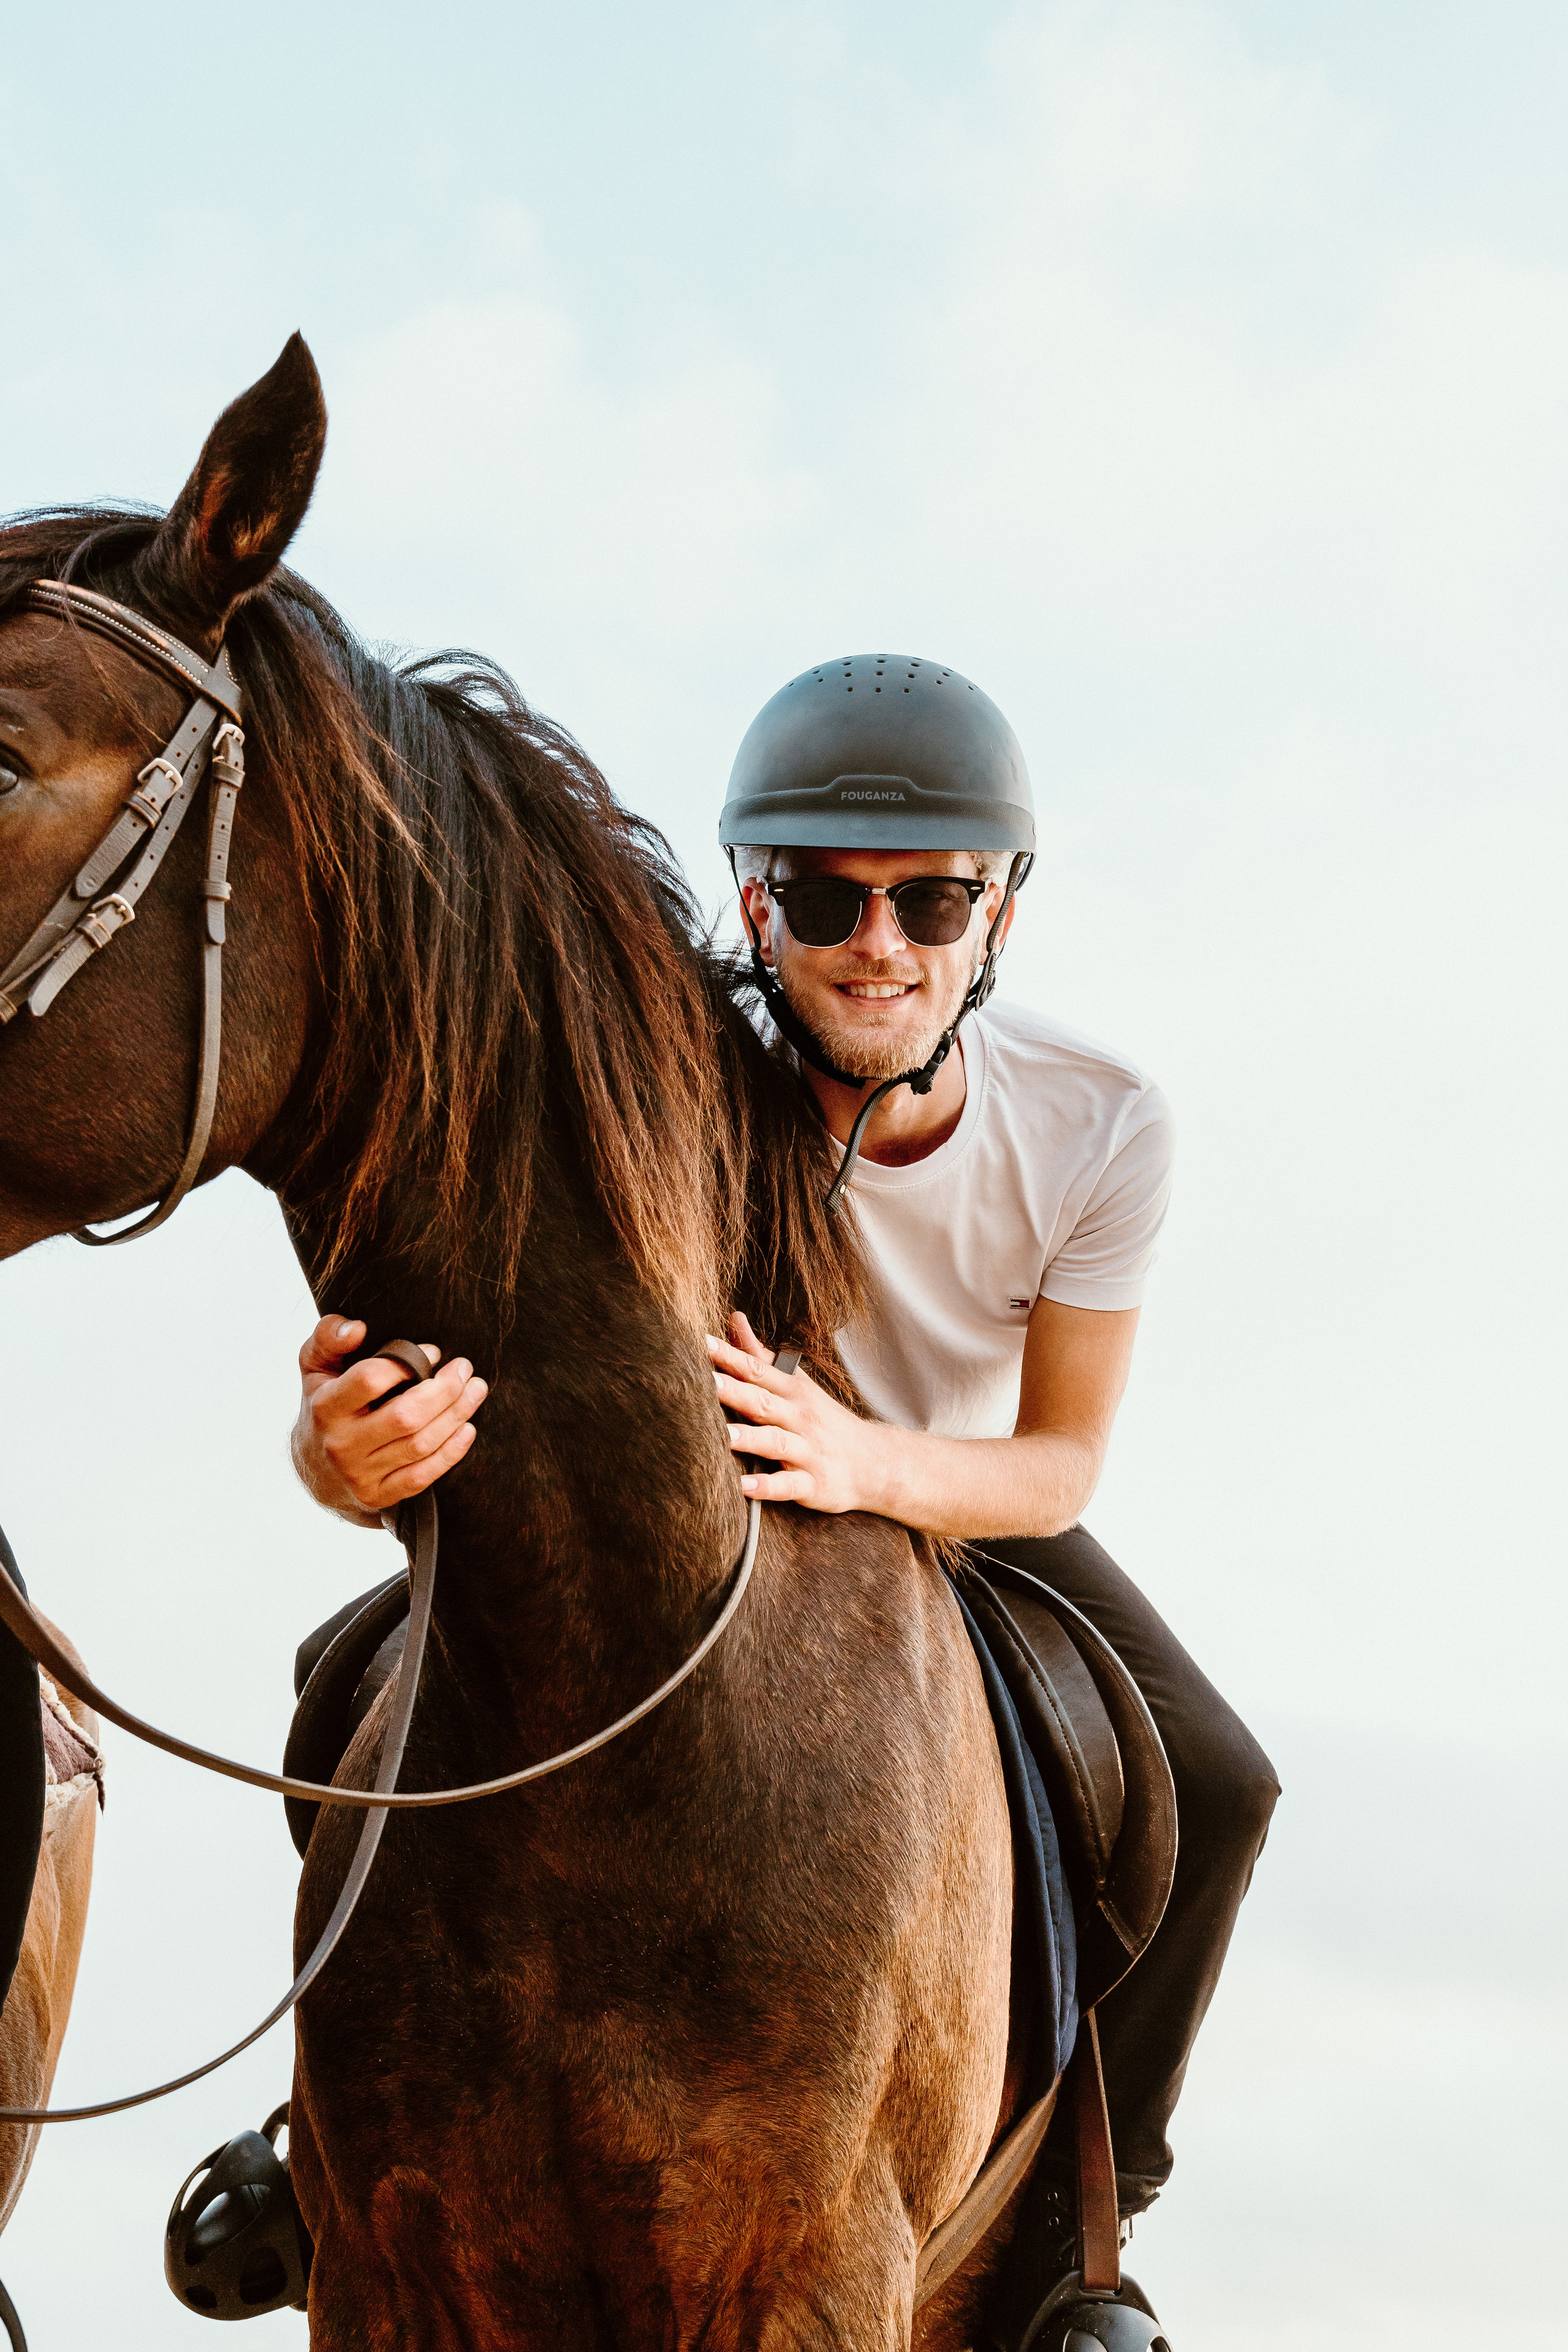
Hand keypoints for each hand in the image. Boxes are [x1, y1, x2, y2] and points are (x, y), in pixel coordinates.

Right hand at [292, 1317, 488, 1524]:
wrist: (314, 1469)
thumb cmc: (324, 1405)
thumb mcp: (316, 1366)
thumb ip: (329, 1337)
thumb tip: (357, 1328)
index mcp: (325, 1407)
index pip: (371, 1380)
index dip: (407, 1362)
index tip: (433, 1352)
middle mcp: (341, 1444)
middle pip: (406, 1416)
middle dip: (445, 1390)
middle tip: (465, 1369)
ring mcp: (359, 1474)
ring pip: (420, 1445)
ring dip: (456, 1416)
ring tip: (475, 1391)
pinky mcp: (377, 1496)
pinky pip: (422, 1476)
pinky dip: (451, 1452)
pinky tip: (467, 1428)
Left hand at [707, 1311, 885, 1513]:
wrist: (875, 1462)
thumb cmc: (823, 1420)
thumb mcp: (797, 1384)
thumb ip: (762, 1355)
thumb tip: (733, 1319)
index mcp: (793, 1391)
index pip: (757, 1370)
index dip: (729, 1357)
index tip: (701, 1343)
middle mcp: (800, 1417)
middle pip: (763, 1402)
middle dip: (734, 1392)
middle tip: (703, 1382)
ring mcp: (808, 1451)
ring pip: (775, 1442)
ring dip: (750, 1438)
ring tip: (722, 1435)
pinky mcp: (814, 1484)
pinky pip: (789, 1485)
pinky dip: (767, 1486)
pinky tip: (743, 1487)